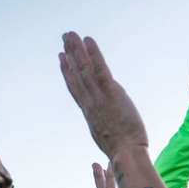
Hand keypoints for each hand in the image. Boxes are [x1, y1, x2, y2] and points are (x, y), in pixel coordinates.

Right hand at [60, 32, 147, 157]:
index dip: (67, 72)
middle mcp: (90, 103)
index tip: (61, 59)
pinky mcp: (111, 93)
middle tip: (63, 38)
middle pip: (76, 75)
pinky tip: (88, 41)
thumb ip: (107, 127)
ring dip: (76, 50)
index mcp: (90, 114)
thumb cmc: (123, 152)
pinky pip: (100, 69)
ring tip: (70, 34)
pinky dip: (94, 54)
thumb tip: (111, 125)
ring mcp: (99, 97)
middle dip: (69, 55)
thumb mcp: (110, 139)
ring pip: (84, 69)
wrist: (126, 153)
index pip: (76, 89)